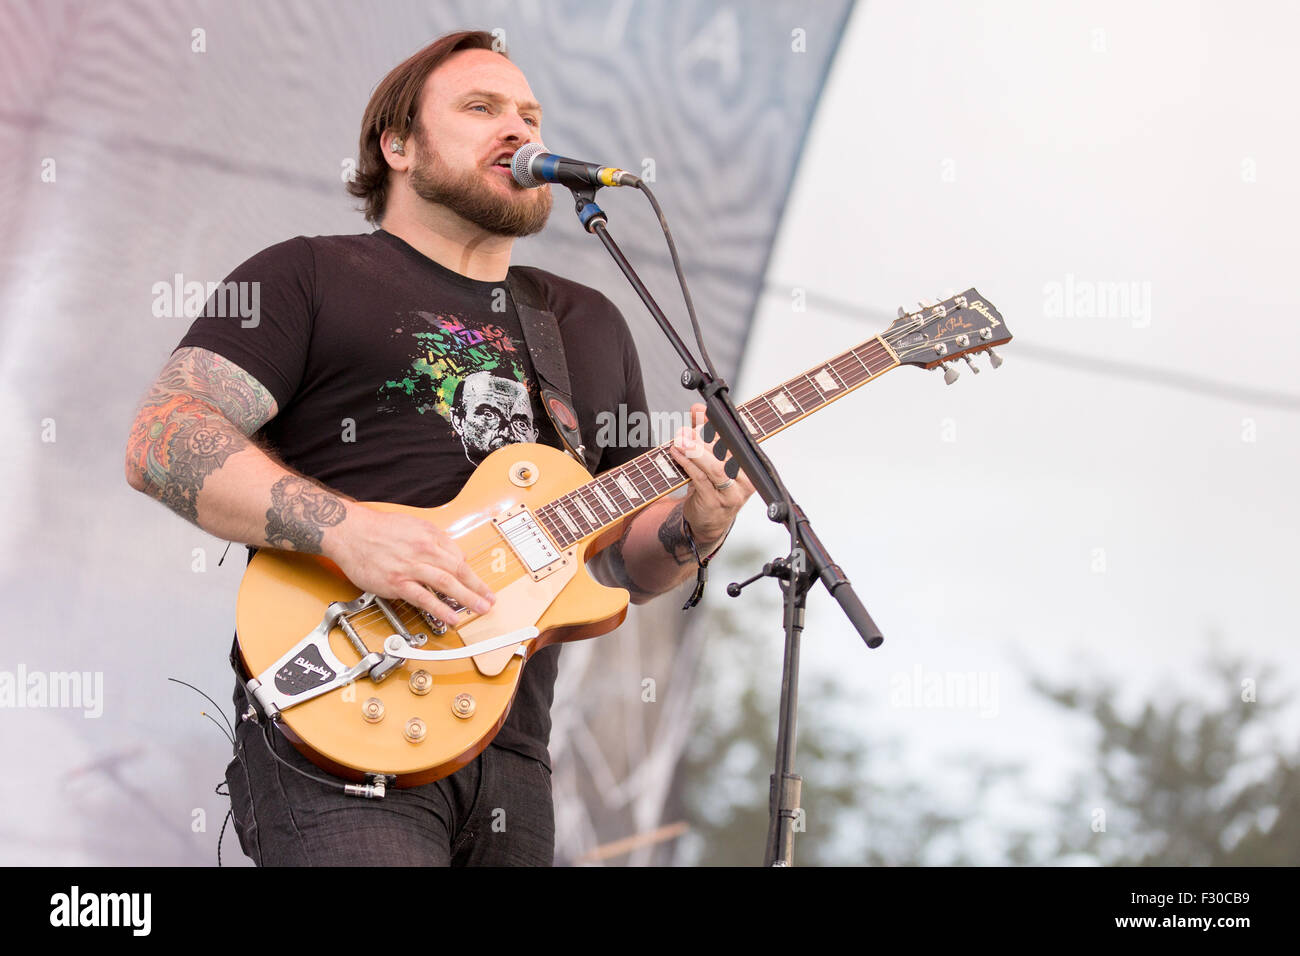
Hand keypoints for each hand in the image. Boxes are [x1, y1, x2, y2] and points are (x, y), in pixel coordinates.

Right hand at [325, 505, 495, 624]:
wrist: (349, 531)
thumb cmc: (378, 529)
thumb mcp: (414, 525)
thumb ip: (435, 540)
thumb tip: (454, 555)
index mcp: (429, 537)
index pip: (458, 557)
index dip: (472, 574)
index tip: (481, 586)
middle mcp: (423, 551)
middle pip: (457, 571)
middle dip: (477, 588)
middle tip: (489, 601)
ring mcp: (410, 567)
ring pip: (445, 583)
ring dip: (466, 598)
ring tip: (478, 609)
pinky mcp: (396, 583)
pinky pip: (423, 598)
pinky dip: (439, 608)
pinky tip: (450, 617)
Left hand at [667, 403, 755, 549]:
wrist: (708, 522)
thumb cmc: (712, 487)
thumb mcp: (711, 459)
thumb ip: (706, 433)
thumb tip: (698, 408)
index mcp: (750, 465)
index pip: (736, 440)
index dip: (719, 424)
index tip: (702, 411)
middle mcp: (746, 479)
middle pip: (726, 452)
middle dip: (704, 437)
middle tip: (687, 428)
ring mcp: (732, 493)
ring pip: (715, 468)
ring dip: (695, 451)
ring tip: (680, 440)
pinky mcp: (715, 502)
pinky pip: (701, 479)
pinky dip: (687, 464)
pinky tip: (676, 454)